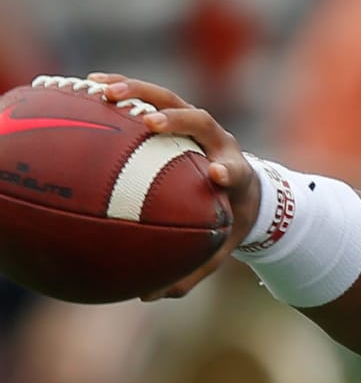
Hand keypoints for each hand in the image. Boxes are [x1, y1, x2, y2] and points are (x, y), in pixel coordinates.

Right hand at [87, 73, 260, 298]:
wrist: (247, 186)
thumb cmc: (228, 218)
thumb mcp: (218, 247)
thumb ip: (192, 272)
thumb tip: (150, 296)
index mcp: (236, 174)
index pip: (236, 169)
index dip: (228, 169)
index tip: (216, 174)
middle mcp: (219, 142)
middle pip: (203, 121)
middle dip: (180, 120)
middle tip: (151, 124)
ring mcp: (199, 124)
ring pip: (173, 99)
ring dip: (141, 92)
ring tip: (104, 91)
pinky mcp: (180, 114)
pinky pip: (152, 97)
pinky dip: (126, 89)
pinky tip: (90, 86)